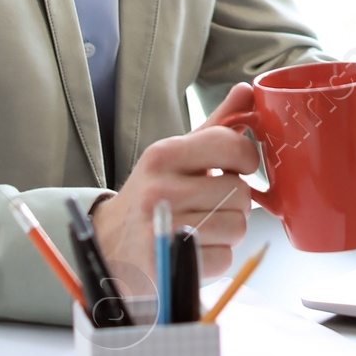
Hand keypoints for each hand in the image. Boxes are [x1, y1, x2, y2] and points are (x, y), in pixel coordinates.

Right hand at [91, 84, 259, 294]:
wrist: (109, 242)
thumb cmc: (153, 193)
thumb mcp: (177, 154)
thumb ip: (216, 125)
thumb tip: (247, 91)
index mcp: (163, 154)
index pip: (230, 144)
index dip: (247, 158)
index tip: (239, 166)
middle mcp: (160, 189)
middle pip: (241, 192)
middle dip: (236, 200)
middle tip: (213, 202)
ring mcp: (162, 229)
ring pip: (238, 227)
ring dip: (229, 229)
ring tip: (203, 224)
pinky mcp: (167, 265)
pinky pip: (225, 259)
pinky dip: (217, 256)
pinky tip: (195, 248)